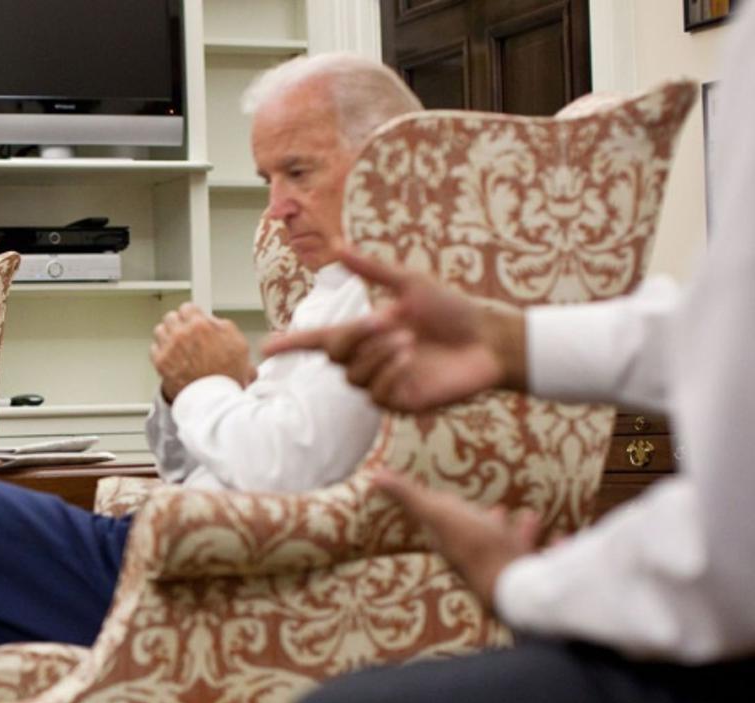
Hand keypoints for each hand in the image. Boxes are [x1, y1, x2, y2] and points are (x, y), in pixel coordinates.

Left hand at [149, 302, 253, 400]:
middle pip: (171, 317)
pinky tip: (170, 356)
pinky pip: (154, 348)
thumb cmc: (227, 377)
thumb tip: (213, 322)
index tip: (192, 319)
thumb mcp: (239, 344)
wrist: (214, 400)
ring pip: (160, 330)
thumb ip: (223, 327)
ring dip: (167, 335)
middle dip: (179, 323)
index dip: (192, 314)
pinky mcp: (160, 362)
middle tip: (184, 331)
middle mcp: (182, 334)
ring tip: (175, 343)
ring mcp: (169, 348)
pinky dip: (161, 351)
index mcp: (200, 325)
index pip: (188, 307)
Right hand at [262, 248, 526, 411]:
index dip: (291, 345)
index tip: (265, 348)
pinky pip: (377, 393)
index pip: (318, 342)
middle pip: (335, 355)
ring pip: (354, 376)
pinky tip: (411, 359)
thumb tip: (338, 247)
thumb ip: (372, 270)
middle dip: (357, 336)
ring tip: (409, 339)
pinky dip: (390, 373)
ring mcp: (383, 384)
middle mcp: (369, 360)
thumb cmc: (453, 311)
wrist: (488, 340)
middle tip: (390, 319)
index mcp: (366, 334)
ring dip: (378, 354)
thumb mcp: (410, 285)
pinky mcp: (401, 403)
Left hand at [373, 469, 538, 605]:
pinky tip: (560, 539)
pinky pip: (537, 553)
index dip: (440, 507)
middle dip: (479, 519)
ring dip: (512, 529)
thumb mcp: (438, 514)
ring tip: (522, 515)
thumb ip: (408, 495)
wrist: (514, 586)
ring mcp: (504, 562)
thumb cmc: (475, 548)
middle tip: (489, 509)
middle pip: (474, 532)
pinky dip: (545, 544)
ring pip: (507, 541)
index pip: (442, 519)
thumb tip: (374, 477)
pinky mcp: (530, 568)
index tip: (439, 498)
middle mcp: (475, 553)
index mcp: (450, 539)